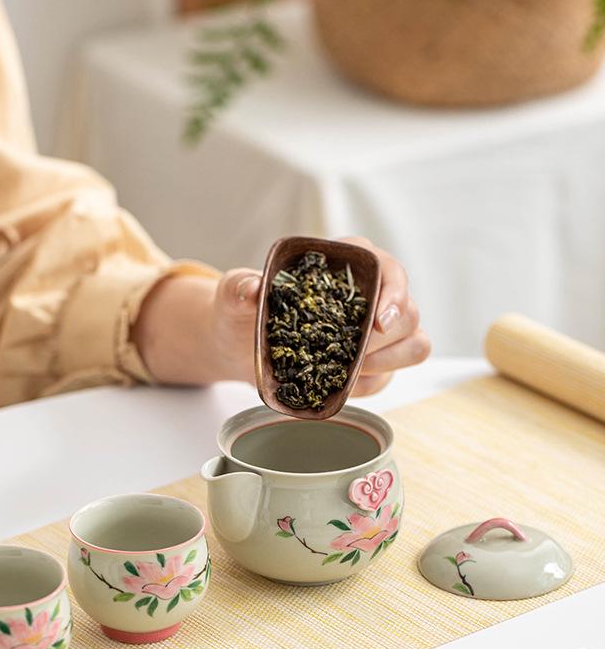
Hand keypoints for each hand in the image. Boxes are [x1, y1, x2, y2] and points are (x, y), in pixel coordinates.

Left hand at [132, 238, 428, 391]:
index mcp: (348, 264)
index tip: (377, 320)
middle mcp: (372, 294)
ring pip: (415, 343)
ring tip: (349, 371)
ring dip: (389, 361)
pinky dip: (370, 384)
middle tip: (354, 355)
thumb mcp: (234, 294)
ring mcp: (378, 331)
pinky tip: (338, 384)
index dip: (393, 292)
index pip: (388, 269)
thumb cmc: (243, 310)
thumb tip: (252, 289)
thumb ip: (240, 287)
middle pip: (407, 312)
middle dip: (386, 338)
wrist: (240, 345)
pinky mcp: (374, 362)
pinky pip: (390, 376)